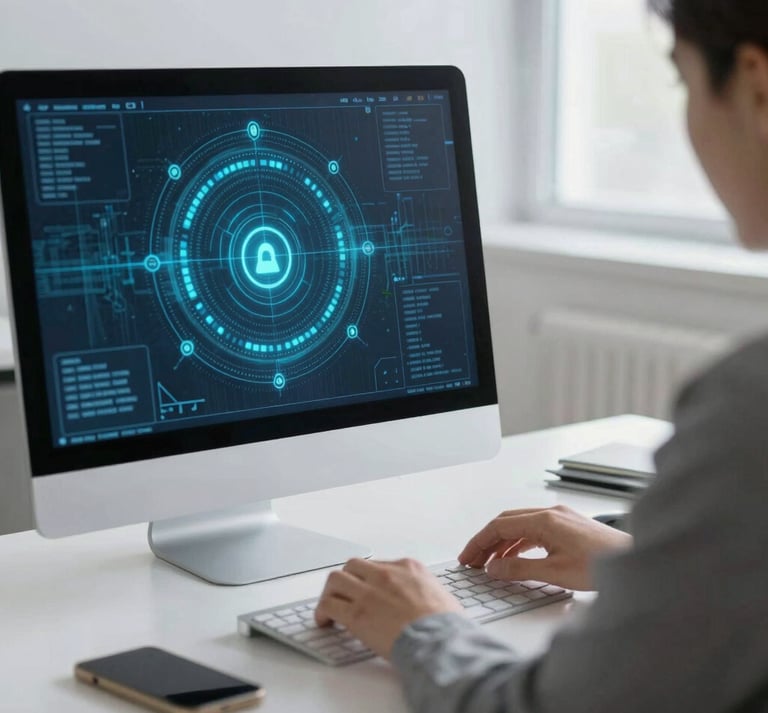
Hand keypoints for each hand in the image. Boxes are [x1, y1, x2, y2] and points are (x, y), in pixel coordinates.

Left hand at [314, 558, 462, 658]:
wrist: (441, 640)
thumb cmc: (447, 625)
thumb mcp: (442, 595)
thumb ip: (425, 592)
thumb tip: (425, 604)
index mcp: (408, 567)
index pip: (378, 565)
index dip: (369, 579)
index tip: (366, 590)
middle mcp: (385, 574)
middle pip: (353, 566)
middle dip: (347, 580)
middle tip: (345, 595)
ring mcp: (369, 592)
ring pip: (335, 579)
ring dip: (330, 593)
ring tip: (330, 607)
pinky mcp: (356, 613)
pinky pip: (328, 604)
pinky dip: (322, 612)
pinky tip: (325, 622)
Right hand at [458, 505, 631, 590]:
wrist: (634, 561)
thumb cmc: (603, 564)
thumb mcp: (555, 571)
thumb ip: (519, 568)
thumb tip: (494, 567)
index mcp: (545, 519)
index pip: (500, 525)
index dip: (479, 541)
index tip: (467, 556)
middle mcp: (550, 513)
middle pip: (507, 522)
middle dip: (487, 540)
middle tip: (473, 559)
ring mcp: (560, 517)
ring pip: (520, 526)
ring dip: (503, 542)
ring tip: (490, 563)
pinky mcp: (567, 526)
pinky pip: (534, 530)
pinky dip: (519, 543)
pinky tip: (515, 558)